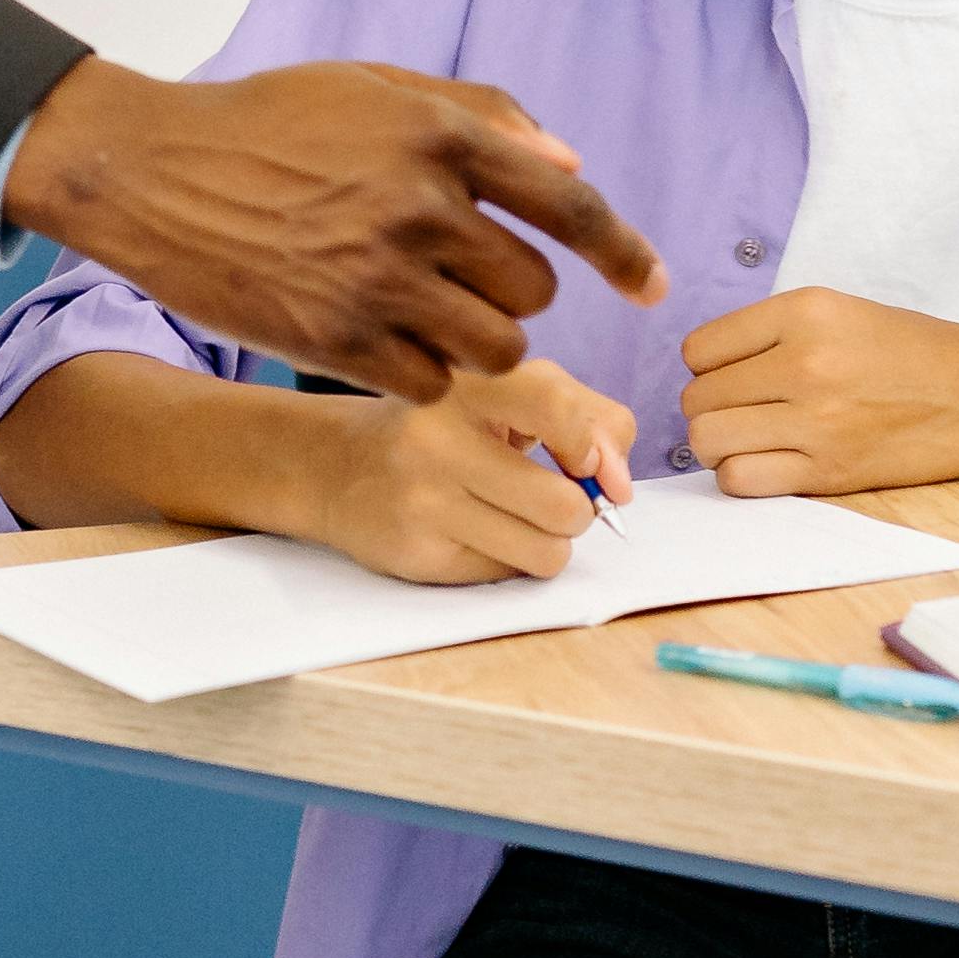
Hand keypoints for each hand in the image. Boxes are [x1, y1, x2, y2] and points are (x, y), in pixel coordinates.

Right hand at [6, 57, 662, 401]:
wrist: (156, 174)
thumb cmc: (270, 123)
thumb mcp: (377, 87)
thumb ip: (480, 117)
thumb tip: (569, 163)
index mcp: (440, 138)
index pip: (571, 207)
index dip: (625, 253)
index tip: (653, 287)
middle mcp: (421, 209)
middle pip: (534, 289)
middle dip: (511, 290)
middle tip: (459, 275)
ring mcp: (379, 280)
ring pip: (496, 346)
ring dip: (479, 339)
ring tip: (426, 310)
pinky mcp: (339, 340)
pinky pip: (434, 383)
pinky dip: (425, 371)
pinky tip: (385, 340)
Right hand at [304, 357, 637, 585]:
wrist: (339, 466)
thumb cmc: (447, 425)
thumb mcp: (510, 393)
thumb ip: (587, 417)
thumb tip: (619, 485)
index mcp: (468, 382)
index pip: (554, 405)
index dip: (590, 443)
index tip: (584, 460)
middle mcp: (437, 437)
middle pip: (565, 505)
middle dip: (577, 511)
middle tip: (548, 496)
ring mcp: (423, 500)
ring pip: (547, 551)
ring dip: (550, 543)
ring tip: (518, 519)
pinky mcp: (417, 554)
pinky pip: (508, 575)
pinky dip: (509, 560)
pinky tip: (475, 533)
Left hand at [680, 290, 958, 495]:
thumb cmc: (910, 352)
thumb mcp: (839, 311)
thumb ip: (772, 332)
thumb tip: (705, 368)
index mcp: (806, 311)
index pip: (700, 348)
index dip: (707, 366)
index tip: (731, 375)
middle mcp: (805, 361)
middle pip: (697, 397)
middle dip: (711, 408)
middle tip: (743, 411)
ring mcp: (816, 419)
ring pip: (707, 440)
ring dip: (718, 445)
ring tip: (749, 439)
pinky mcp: (828, 470)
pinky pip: (740, 479)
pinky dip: (741, 475)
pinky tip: (768, 463)